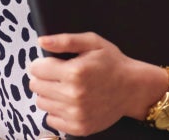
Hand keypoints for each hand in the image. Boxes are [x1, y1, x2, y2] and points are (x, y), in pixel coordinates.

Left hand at [26, 32, 163, 135]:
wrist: (133, 88)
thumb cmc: (113, 63)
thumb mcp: (93, 43)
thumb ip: (66, 40)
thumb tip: (42, 41)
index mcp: (75, 72)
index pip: (36, 69)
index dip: (42, 63)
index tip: (51, 63)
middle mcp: (73, 95)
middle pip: (35, 86)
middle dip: (44, 78)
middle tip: (60, 75)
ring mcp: (76, 114)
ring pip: (41, 103)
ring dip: (49, 94)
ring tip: (66, 88)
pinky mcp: (78, 127)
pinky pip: (51, 120)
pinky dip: (57, 111)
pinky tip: (70, 102)